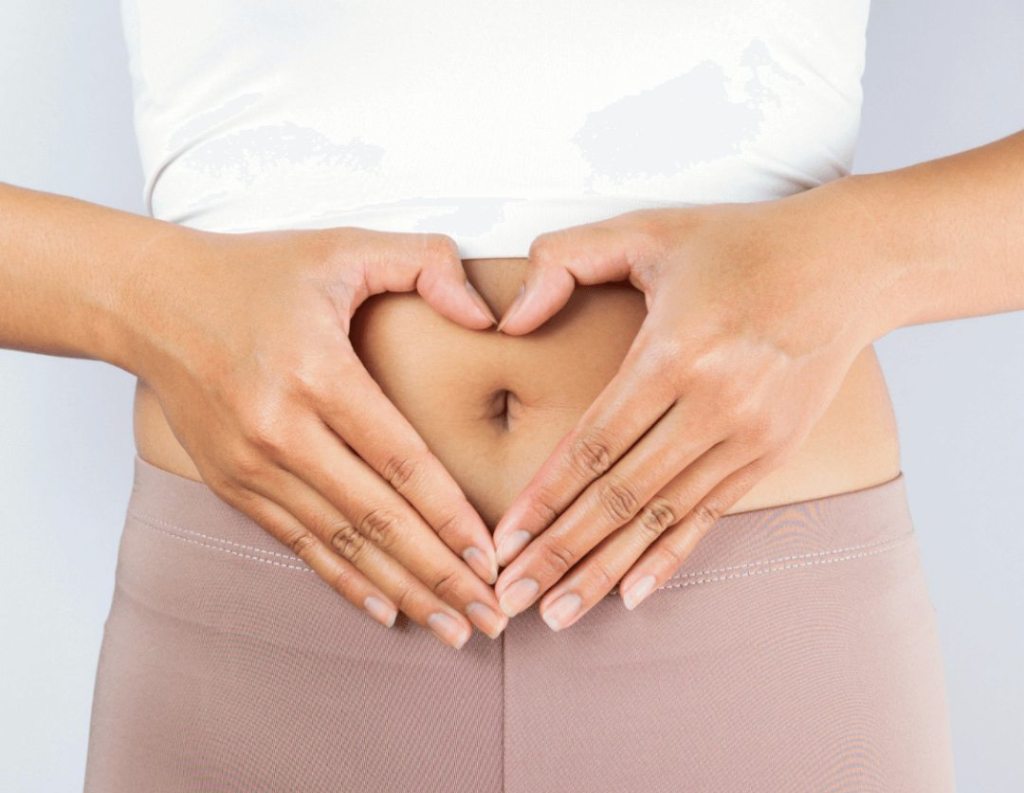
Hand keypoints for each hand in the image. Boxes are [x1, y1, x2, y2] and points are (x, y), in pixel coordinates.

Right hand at [127, 225, 508, 647]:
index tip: (493, 558)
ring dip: (403, 590)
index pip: (401, 461)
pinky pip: (299, 544)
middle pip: (379, 519)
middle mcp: (282, 430)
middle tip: (492, 617)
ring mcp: (251, 465)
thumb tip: (487, 314)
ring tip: (454, 628)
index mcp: (317, 373)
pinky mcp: (231, 483)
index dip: (451, 516)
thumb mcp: (342, 245)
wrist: (150, 301)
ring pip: (343, 543)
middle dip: (441, 574)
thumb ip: (424, 262)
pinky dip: (346, 580)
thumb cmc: (254, 272)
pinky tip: (386, 610)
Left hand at [490, 188, 884, 629]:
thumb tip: (509, 319)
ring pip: (659, 519)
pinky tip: (632, 595)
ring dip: (604, 570)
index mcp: (673, 352)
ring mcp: (747, 436)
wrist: (850, 264)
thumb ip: (566, 259)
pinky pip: (709, 516)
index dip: (544, 499)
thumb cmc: (740, 244)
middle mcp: (712, 405)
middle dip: (559, 553)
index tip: (504, 542)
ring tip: (556, 613)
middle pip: (619, 496)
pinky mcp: (771, 452)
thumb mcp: (647, 230)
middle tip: (509, 598)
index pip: (592, 444)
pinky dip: (668, 557)